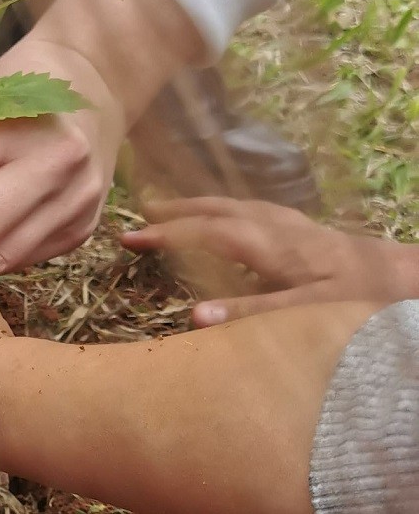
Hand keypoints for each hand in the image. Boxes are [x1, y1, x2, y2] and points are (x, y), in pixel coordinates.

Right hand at [122, 197, 418, 324]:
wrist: (406, 276)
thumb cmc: (358, 298)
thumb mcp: (305, 312)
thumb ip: (250, 313)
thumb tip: (193, 316)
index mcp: (267, 244)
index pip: (203, 233)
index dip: (164, 234)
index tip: (129, 237)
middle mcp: (274, 226)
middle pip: (215, 210)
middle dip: (174, 212)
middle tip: (139, 214)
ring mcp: (290, 223)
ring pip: (233, 205)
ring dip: (197, 205)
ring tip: (169, 207)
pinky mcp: (304, 228)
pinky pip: (251, 208)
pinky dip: (225, 208)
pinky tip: (227, 216)